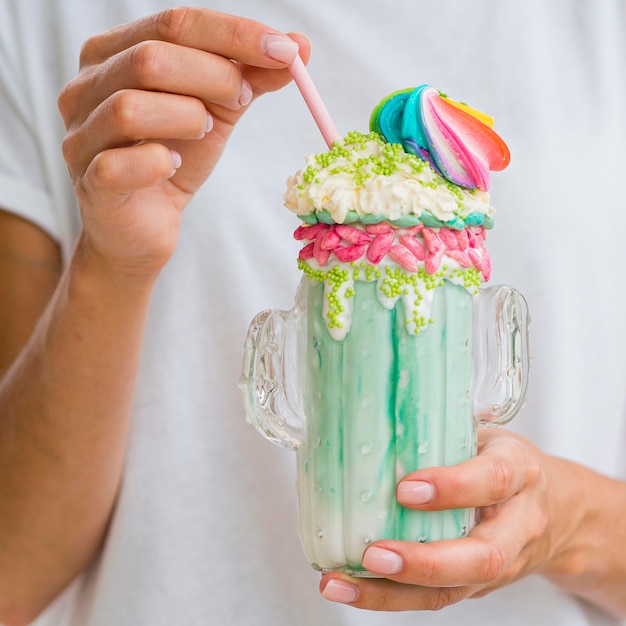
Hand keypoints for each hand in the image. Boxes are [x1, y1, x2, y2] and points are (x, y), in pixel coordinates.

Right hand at [58, 7, 308, 275]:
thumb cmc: (173, 159)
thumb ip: (248, 78)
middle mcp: (87, 87)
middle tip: (242, 100)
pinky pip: (121, 164)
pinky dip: (159, 162)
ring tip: (204, 132)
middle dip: (214, 77)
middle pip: (150, 59)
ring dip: (186, 118)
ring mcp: (82, 135)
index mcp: (114, 54)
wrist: (142, 227)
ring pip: (131, 108)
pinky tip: (175, 166)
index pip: (174, 23)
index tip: (284, 50)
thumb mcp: (215, 112)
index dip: (234, 35)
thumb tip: (299, 45)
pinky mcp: (91, 182)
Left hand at [319, 428, 578, 610]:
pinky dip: (388, 598)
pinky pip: (436, 599)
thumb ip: (446, 431)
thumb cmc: (508, 463)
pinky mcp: (478, 585)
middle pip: (483, 557)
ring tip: (341, 582)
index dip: (452, 487)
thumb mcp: (488, 436)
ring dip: (392, 593)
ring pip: (454, 589)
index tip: (406, 488)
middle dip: (426, 561)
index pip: (493, 481)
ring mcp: (500, 563)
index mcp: (520, 472)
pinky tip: (349, 588)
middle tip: (373, 554)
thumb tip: (375, 417)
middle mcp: (516, 525)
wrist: (558, 511)